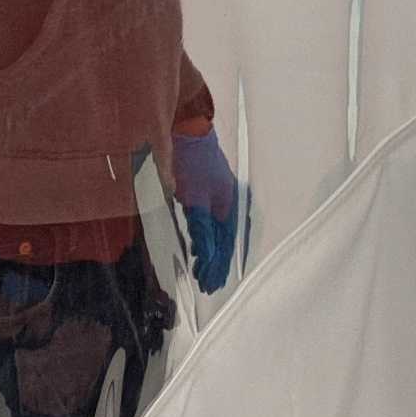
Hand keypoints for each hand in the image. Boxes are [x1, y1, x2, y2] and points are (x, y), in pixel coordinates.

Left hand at [173, 129, 241, 294]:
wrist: (186, 130)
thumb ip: (201, 228)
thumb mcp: (195, 199)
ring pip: (215, 232)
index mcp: (228, 205)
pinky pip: (208, 223)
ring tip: (203, 272)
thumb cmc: (193, 165)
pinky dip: (205, 239)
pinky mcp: (204, 191)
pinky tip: (199, 247)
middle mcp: (226, 203)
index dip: (217, 265)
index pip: (225, 243)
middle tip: (207, 285)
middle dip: (216, 263)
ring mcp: (216, 196)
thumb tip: (207, 254)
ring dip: (210, 253)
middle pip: (223, 240)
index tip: (208, 284)